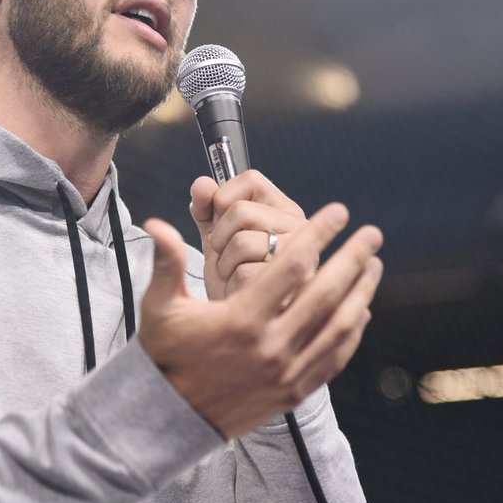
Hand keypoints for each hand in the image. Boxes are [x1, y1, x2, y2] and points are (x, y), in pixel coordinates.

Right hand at [139, 204, 382, 439]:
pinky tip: (360, 309)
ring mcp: (287, 372)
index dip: (318, 234)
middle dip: (353, 258)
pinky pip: (335, 357)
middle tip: (371, 233)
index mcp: (241, 320)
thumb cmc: (166, 356)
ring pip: (339, 325)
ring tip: (373, 265)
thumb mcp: (160, 307)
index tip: (336, 213)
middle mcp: (270, 347)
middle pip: (327, 293)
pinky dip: (352, 331)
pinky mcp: (295, 392)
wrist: (171, 417)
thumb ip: (166, 262)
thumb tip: (156, 222)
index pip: (292, 266)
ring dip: (361, 292)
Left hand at [190, 171, 309, 299]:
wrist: (239, 323)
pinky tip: (242, 290)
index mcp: (283, 210)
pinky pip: (244, 272)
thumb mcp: (217, 237)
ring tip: (236, 274)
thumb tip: (202, 184)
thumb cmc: (234, 278)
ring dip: (225, 263)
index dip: (223, 198)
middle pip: (240, 210)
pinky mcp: (291, 286)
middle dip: (220, 237)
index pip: (251, 180)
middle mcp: (298, 228)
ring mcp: (300, 256)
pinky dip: (232, 284)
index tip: (220, 219)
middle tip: (229, 255)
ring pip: (241, 242)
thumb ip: (206, 208)